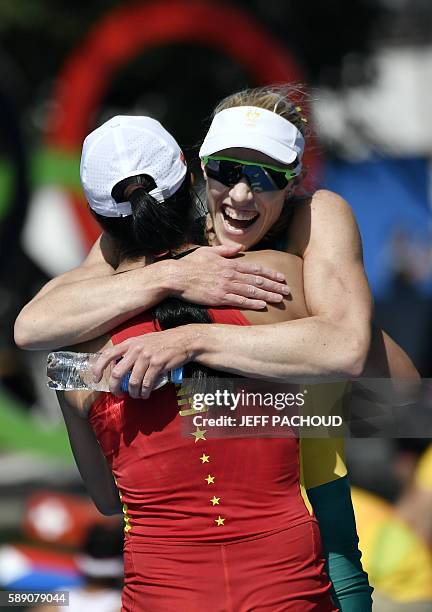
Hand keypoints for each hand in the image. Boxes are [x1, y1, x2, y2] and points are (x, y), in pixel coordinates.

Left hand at [92, 327, 194, 397]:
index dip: (99, 368)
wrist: (183, 340)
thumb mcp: (143, 341)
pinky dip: (145, 392)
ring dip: (133, 392)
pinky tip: (145, 394)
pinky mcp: (158, 364)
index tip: (96, 379)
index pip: (108, 354)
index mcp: (130, 343)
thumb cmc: (162, 342)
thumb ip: (130, 351)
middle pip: (118, 372)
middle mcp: (136, 349)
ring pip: (133, 381)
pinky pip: (147, 383)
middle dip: (115, 387)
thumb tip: (118, 367)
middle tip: (118, 393)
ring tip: (136, 395)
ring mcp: (147, 356)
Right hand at [171, 245, 289, 308]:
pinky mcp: (219, 298)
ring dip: (267, 295)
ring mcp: (225, 287)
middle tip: (287, 291)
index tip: (281, 277)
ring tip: (280, 299)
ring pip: (252, 291)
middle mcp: (231, 275)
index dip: (270, 273)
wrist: (176, 276)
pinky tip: (262, 305)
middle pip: (257, 281)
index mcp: (229, 264)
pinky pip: (239, 301)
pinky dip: (252, 303)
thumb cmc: (190, 264)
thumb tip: (239, 248)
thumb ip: (225, 250)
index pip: (255, 269)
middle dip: (274, 286)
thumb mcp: (208, 251)